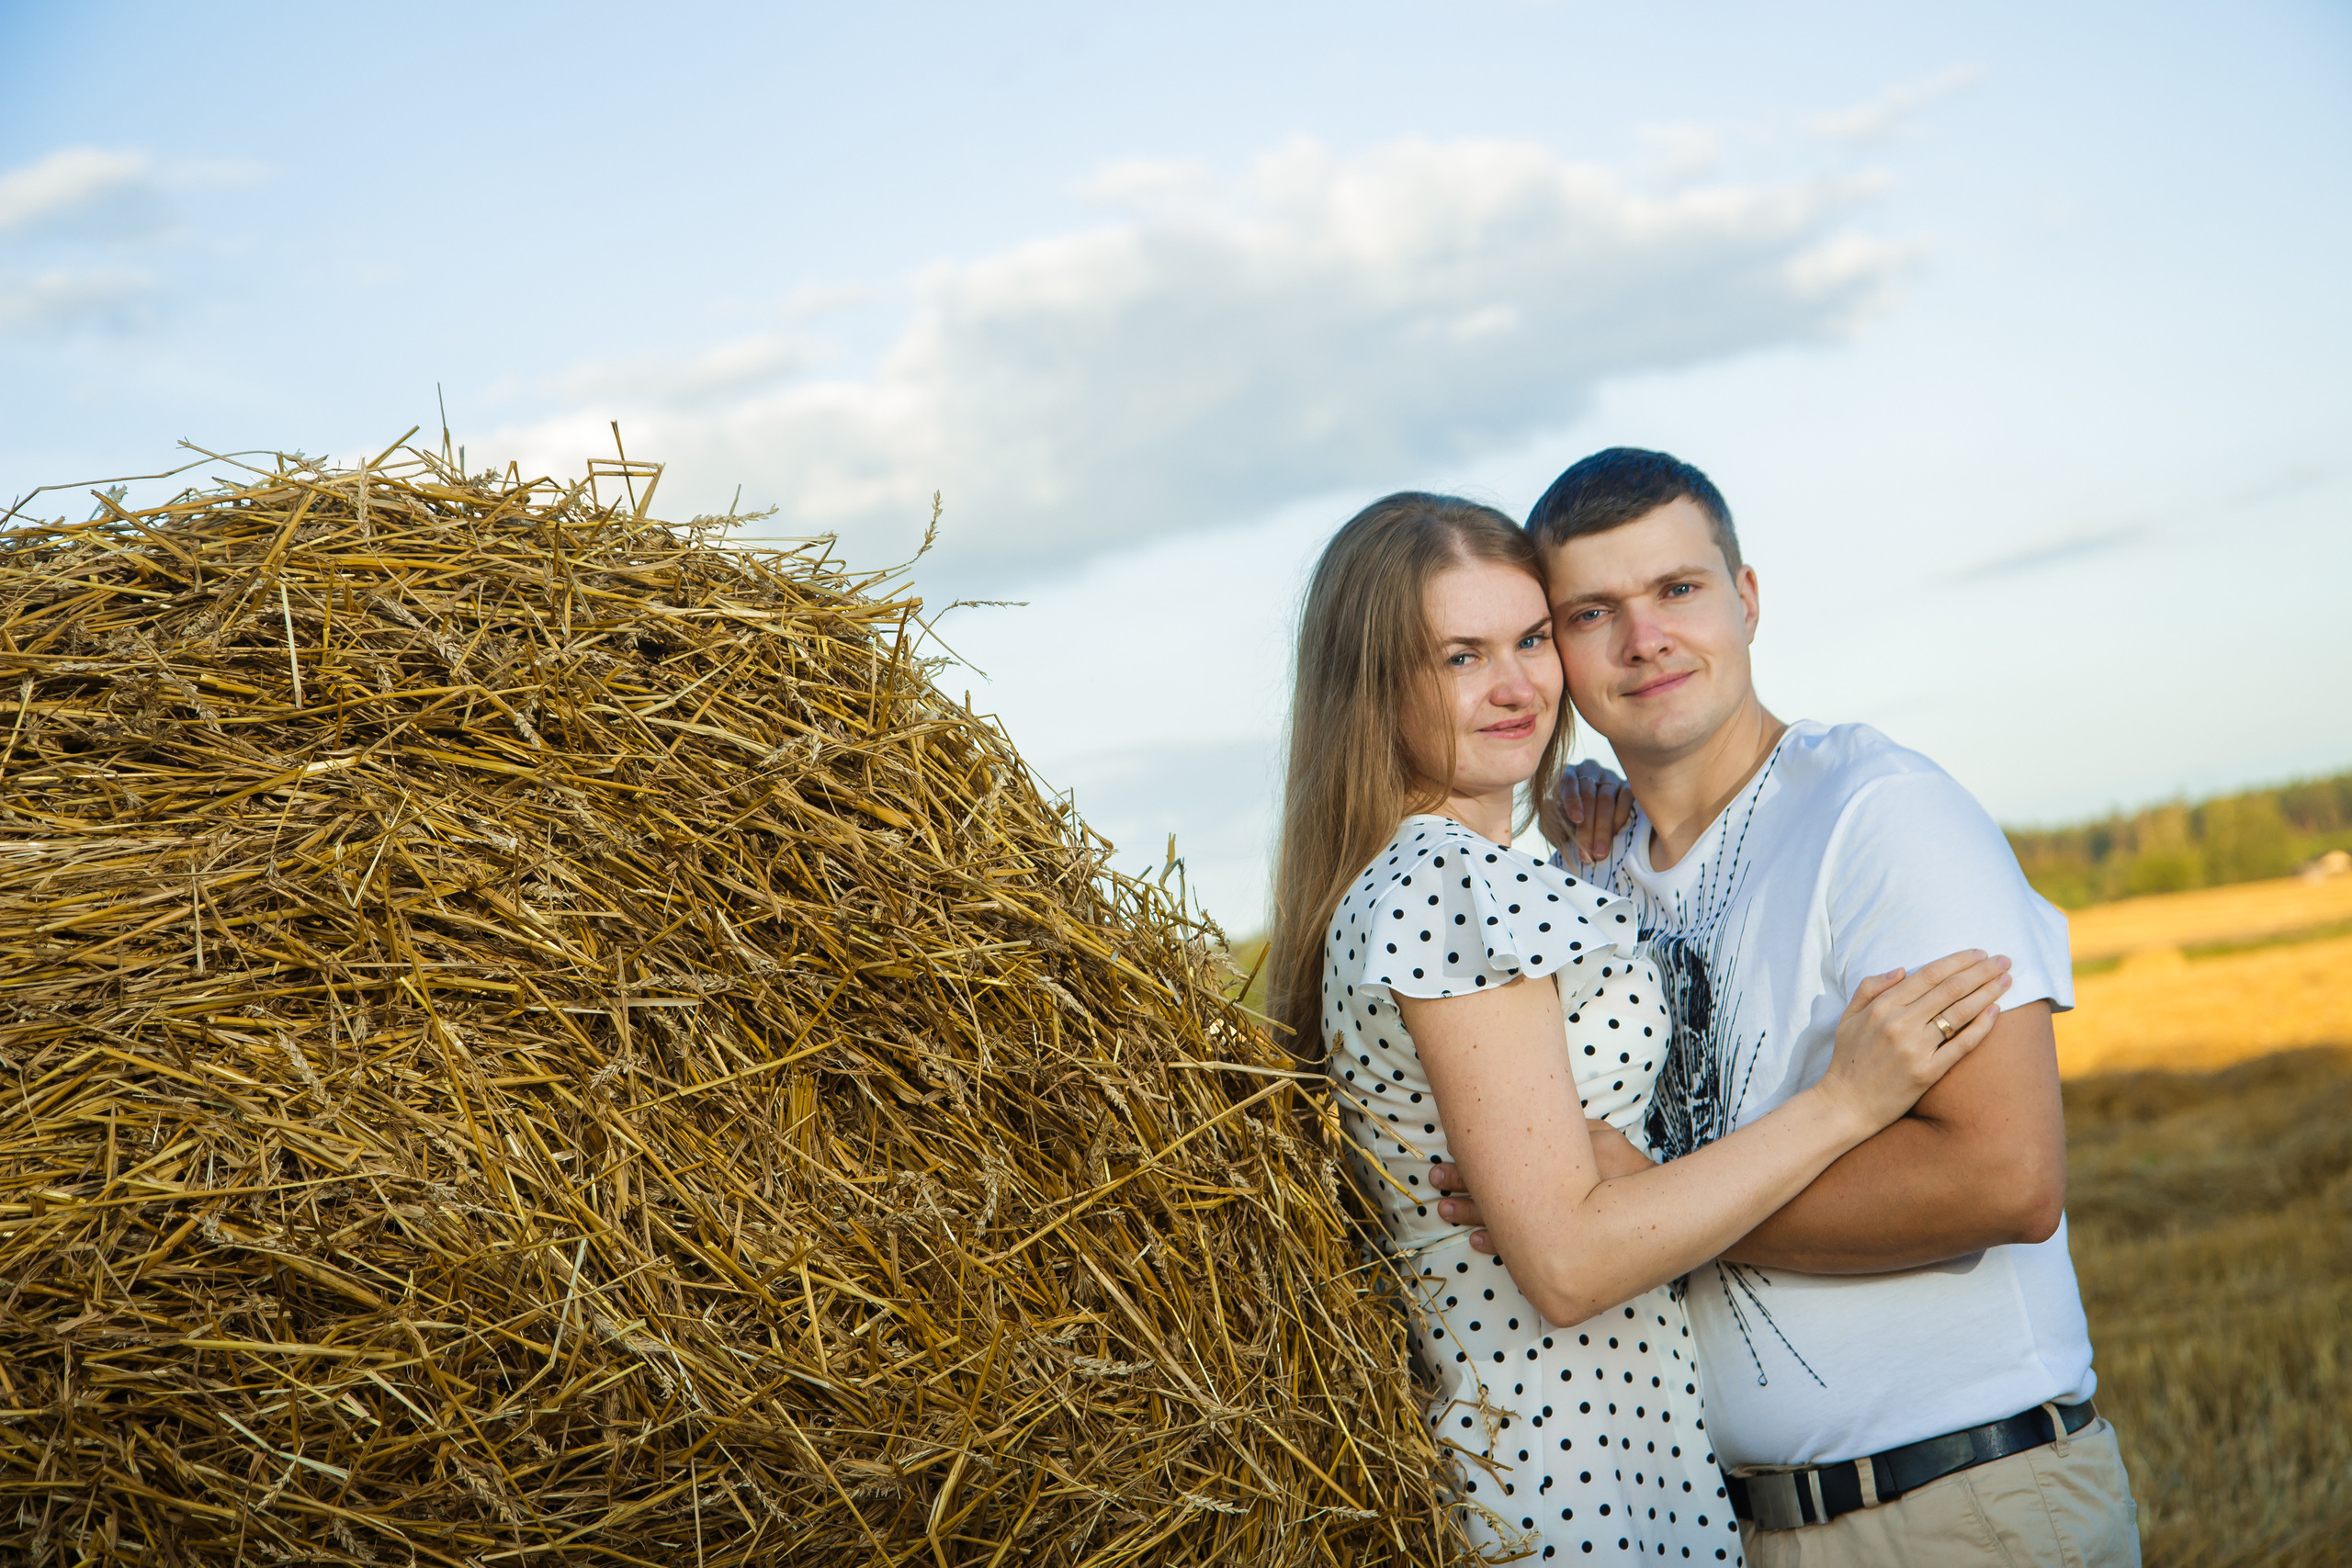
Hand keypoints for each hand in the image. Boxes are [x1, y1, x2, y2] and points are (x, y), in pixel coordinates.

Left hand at [1431, 1120, 1653, 1254]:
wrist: (1660, 1221)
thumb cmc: (1629, 1175)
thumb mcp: (1598, 1139)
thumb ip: (1566, 1132)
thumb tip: (1531, 1125)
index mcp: (1547, 1173)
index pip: (1496, 1167)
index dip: (1469, 1164)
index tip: (1446, 1157)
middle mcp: (1544, 1205)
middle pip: (1492, 1195)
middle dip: (1462, 1187)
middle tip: (1435, 1181)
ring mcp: (1550, 1233)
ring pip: (1498, 1224)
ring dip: (1471, 1215)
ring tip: (1444, 1209)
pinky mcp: (1558, 1253)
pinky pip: (1518, 1251)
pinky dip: (1496, 1243)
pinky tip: (1477, 1240)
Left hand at [1554, 758, 1634, 863]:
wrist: (1590, 827)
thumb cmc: (1569, 822)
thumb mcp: (1556, 821)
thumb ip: (1554, 819)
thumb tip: (1558, 814)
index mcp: (1568, 775)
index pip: (1569, 783)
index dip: (1573, 801)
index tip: (1576, 820)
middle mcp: (1590, 771)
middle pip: (1589, 795)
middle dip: (1588, 826)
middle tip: (1588, 852)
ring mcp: (1611, 777)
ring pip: (1607, 799)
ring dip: (1603, 829)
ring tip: (1599, 852)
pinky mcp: (1629, 786)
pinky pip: (1627, 798)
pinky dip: (1620, 817)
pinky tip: (1616, 834)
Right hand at [1816, 950, 2010, 1134]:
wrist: (1846, 1104)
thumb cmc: (1848, 1059)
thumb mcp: (1848, 1016)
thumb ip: (1870, 987)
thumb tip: (1902, 969)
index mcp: (1882, 1007)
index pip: (1928, 975)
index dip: (1958, 961)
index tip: (1979, 953)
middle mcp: (1900, 1024)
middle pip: (1950, 989)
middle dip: (1981, 971)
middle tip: (2004, 961)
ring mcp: (1916, 1048)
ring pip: (1960, 1012)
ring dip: (1988, 993)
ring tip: (2006, 980)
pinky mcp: (1928, 1072)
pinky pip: (1962, 1044)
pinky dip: (1981, 1026)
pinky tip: (1995, 1011)